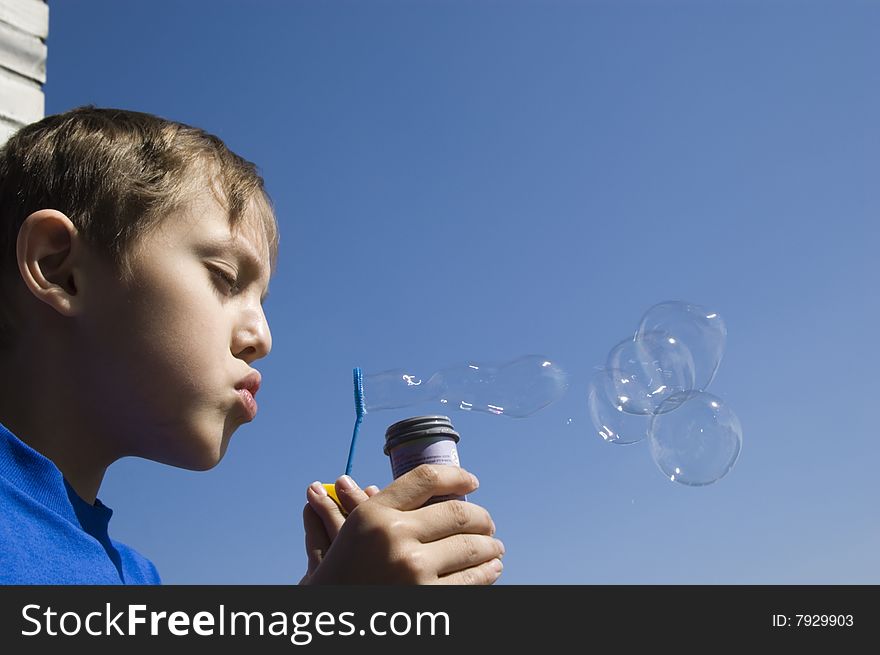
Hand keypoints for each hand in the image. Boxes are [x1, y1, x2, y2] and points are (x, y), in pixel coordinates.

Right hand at [302, 464, 504, 584]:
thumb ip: (374, 510)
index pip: (425, 479)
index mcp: (372, 514)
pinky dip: (487, 573)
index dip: (456, 476)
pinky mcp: (428, 598)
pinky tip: (490, 569)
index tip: (472, 482)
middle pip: (457, 513)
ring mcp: (412, 568)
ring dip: (490, 547)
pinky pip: (471, 580)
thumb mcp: (348, 537)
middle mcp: (393, 536)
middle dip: (482, 518)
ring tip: (495, 547)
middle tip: (488, 524)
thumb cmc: (340, 579)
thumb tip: (389, 487)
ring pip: (470, 546)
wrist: (333, 623)